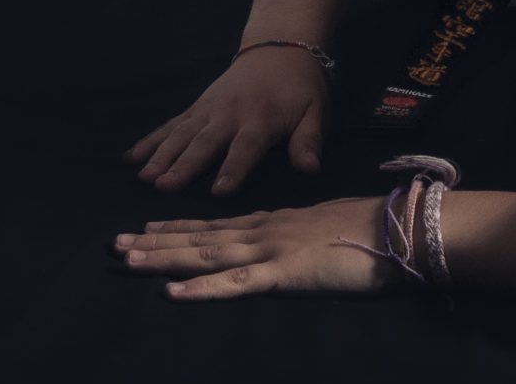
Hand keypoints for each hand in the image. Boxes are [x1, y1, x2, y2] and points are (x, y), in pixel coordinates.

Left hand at [118, 194, 411, 300]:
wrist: (399, 229)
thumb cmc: (371, 232)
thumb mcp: (325, 229)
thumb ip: (299, 237)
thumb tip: (286, 245)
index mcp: (274, 223)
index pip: (216, 225)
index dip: (178, 226)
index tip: (145, 226)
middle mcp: (263, 231)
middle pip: (200, 237)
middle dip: (156, 240)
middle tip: (116, 244)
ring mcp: (271, 250)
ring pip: (207, 254)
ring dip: (164, 258)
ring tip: (128, 258)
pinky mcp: (284, 273)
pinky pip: (235, 283)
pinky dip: (201, 288)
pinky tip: (173, 293)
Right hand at [125, 45, 328, 193]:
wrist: (279, 47)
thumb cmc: (300, 87)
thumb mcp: (315, 112)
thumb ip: (309, 141)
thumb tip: (310, 169)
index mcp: (261, 120)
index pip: (246, 148)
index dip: (233, 169)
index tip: (218, 192)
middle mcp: (230, 114)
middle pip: (205, 142)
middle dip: (184, 164)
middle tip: (163, 186)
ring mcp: (209, 109)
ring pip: (182, 134)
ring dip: (161, 155)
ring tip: (144, 177)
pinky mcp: (197, 106)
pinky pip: (171, 124)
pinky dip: (150, 140)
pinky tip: (130, 157)